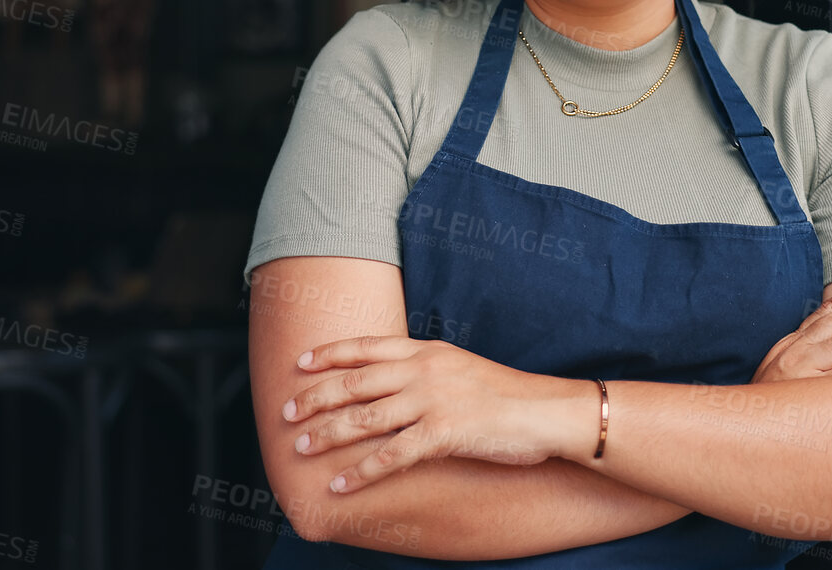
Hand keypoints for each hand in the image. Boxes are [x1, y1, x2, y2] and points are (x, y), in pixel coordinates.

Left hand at [281, 336, 570, 494]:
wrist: (546, 411)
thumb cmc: (505, 394)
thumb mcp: (459, 366)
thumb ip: (424, 368)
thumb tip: (392, 377)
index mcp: (427, 350)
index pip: (366, 347)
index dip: (328, 354)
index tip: (300, 363)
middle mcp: (424, 370)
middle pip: (355, 381)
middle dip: (315, 397)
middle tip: (286, 412)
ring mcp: (433, 400)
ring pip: (365, 418)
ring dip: (328, 435)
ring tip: (301, 448)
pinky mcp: (444, 433)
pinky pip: (392, 455)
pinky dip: (361, 471)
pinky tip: (340, 484)